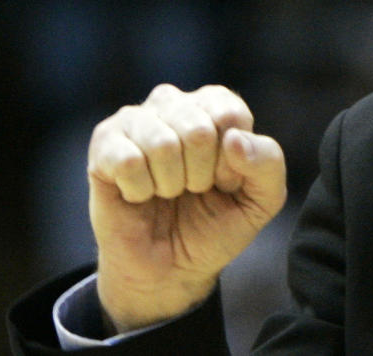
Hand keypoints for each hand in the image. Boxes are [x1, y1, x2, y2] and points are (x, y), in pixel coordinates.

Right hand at [87, 83, 286, 332]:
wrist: (169, 269)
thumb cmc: (216, 225)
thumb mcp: (262, 200)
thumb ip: (268, 164)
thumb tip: (233, 140)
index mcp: (218, 105)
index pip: (231, 116)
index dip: (230, 163)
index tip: (223, 182)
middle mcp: (176, 103)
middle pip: (199, 130)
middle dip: (200, 176)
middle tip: (191, 190)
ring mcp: (137, 120)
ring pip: (162, 144)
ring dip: (169, 185)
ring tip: (166, 192)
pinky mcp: (104, 143)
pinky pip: (128, 161)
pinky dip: (139, 191)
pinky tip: (139, 195)